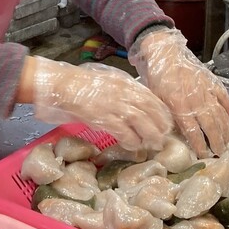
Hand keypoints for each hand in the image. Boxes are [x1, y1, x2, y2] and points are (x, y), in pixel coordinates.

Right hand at [29, 56, 172, 150]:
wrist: (62, 85)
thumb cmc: (83, 85)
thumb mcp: (108, 82)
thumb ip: (124, 91)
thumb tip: (138, 106)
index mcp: (125, 83)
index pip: (151, 98)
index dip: (162, 112)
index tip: (167, 123)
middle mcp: (123, 92)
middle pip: (150, 110)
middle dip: (160, 126)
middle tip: (162, 138)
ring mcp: (114, 104)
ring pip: (141, 121)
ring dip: (149, 135)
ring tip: (152, 145)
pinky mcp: (103, 116)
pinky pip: (123, 131)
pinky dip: (131, 140)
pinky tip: (133, 146)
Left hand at [130, 28, 228, 156]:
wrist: (165, 53)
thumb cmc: (157, 77)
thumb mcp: (157, 100)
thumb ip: (169, 116)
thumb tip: (177, 133)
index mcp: (180, 105)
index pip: (193, 131)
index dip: (200, 145)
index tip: (204, 155)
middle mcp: (196, 100)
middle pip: (211, 125)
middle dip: (217, 141)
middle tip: (220, 152)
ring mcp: (206, 90)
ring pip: (220, 113)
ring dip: (225, 128)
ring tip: (227, 139)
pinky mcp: (211, 81)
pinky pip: (223, 96)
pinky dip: (228, 106)